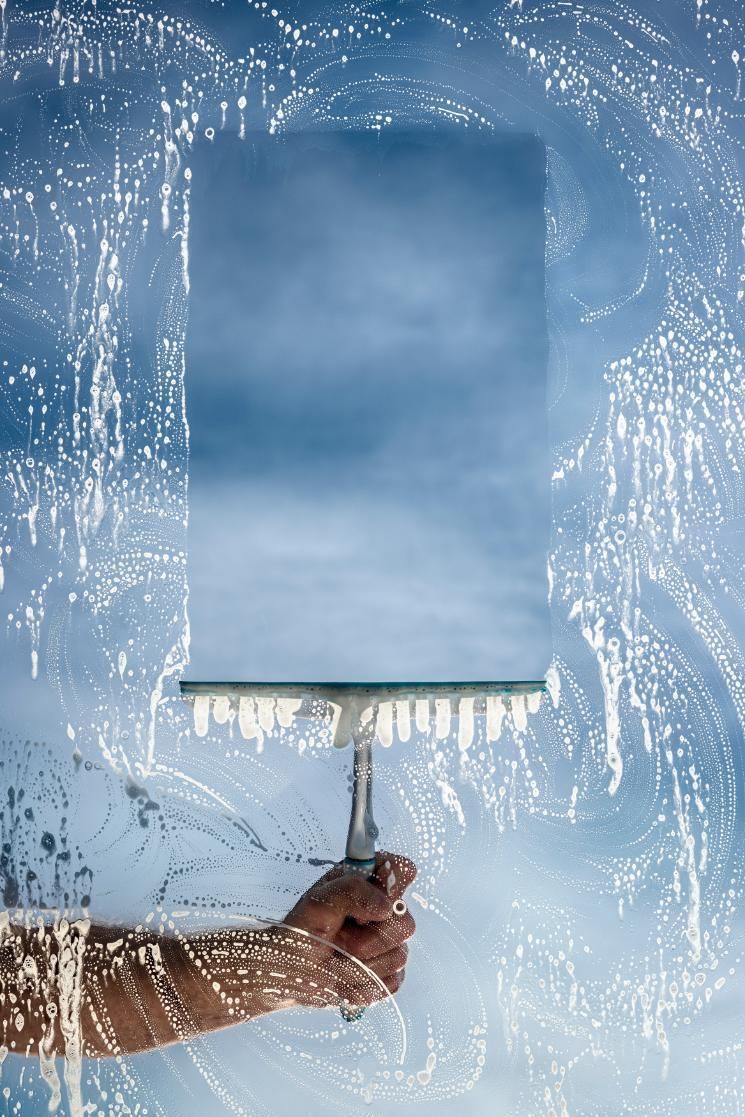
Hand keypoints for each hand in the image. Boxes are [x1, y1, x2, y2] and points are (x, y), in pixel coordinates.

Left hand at [277, 851, 416, 1010]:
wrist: (290, 973)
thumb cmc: (300, 931)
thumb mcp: (317, 902)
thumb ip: (351, 890)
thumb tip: (386, 906)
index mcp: (366, 883)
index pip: (400, 869)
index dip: (392, 885)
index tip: (371, 903)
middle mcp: (382, 910)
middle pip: (405, 921)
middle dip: (371, 937)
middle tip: (342, 939)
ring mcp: (387, 943)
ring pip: (399, 955)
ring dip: (364, 964)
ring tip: (339, 959)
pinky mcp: (387, 973)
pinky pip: (393, 980)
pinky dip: (366, 983)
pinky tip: (346, 979)